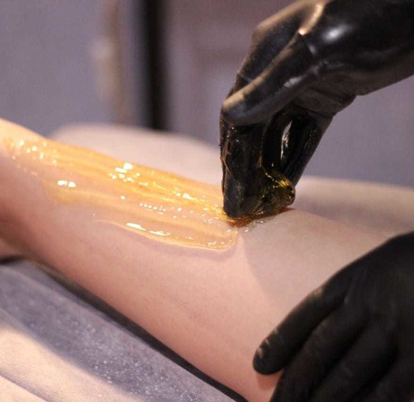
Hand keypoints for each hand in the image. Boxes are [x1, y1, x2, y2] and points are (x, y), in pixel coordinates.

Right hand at [220, 0, 413, 215]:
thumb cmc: (370, 16)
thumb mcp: (316, 50)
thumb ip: (272, 85)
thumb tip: (230, 117)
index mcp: (264, 57)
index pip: (237, 112)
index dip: (233, 152)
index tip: (231, 186)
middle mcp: (276, 75)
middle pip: (254, 130)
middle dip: (246, 169)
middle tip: (240, 206)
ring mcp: (301, 89)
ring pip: (276, 137)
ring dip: (267, 170)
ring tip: (260, 204)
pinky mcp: (325, 101)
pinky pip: (303, 136)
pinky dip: (294, 160)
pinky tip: (285, 186)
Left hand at [253, 232, 413, 401]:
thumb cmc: (404, 265)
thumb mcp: (367, 269)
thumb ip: (343, 296)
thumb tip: (315, 331)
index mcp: (348, 283)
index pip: (305, 315)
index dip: (280, 343)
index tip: (260, 366)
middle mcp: (365, 306)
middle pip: (320, 349)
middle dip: (295, 382)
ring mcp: (395, 331)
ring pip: (348, 374)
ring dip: (322, 400)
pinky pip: (389, 390)